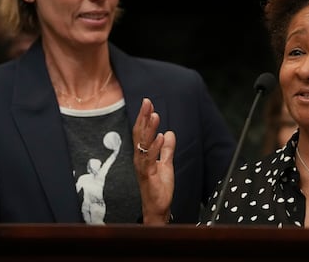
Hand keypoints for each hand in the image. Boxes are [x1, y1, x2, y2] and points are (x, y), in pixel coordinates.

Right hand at [132, 98, 175, 224]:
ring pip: (144, 144)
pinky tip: (160, 137)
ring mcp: (142, 166)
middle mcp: (140, 158)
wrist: (158, 207)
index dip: (144, 117)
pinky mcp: (148, 175)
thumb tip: (169, 133)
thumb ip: (167, 149)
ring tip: (155, 115)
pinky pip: (150, 159)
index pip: (142, 132)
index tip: (147, 103)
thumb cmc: (159, 187)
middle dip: (143, 117)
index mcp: (143, 154)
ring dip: (149, 129)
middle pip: (140, 134)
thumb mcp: (166, 163)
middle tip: (147, 102)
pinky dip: (156, 148)